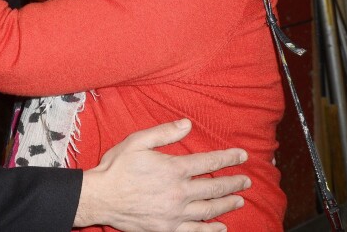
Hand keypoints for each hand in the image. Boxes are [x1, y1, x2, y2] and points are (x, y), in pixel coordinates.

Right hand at [76, 119, 249, 231]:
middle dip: (234, 182)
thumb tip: (187, 124)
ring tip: (239, 200)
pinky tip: (221, 227)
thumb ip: (164, 133)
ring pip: (209, 210)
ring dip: (227, 204)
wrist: (101, 197)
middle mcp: (179, 192)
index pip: (209, 162)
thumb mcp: (138, 141)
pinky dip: (211, 230)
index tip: (243, 155)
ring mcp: (175, 214)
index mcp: (173, 169)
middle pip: (214, 187)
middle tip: (246, 180)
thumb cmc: (118, 166)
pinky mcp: (167, 229)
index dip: (228, 158)